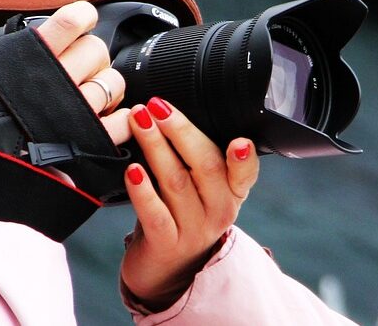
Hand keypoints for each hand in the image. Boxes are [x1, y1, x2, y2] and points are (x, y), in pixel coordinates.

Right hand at [0, 0, 133, 143]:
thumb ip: (7, 60)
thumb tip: (24, 44)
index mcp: (30, 58)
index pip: (70, 21)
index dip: (82, 17)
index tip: (83, 21)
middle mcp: (56, 80)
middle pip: (96, 49)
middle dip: (94, 58)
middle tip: (82, 72)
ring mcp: (76, 110)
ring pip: (113, 82)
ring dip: (108, 89)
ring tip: (91, 100)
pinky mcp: (90, 139)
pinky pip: (122, 121)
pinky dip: (124, 119)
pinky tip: (115, 119)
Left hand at [119, 97, 260, 310]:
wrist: (166, 270)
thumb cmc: (180, 215)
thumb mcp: (199, 188)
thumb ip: (196, 156)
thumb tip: (170, 109)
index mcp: (232, 193)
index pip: (245, 173)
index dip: (244, 158)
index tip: (239, 141)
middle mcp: (219, 212)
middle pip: (206, 167)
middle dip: (181, 132)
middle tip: (157, 106)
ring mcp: (193, 230)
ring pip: (176, 182)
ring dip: (156, 147)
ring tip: (139, 121)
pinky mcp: (166, 244)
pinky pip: (155, 213)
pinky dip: (143, 189)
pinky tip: (132, 170)